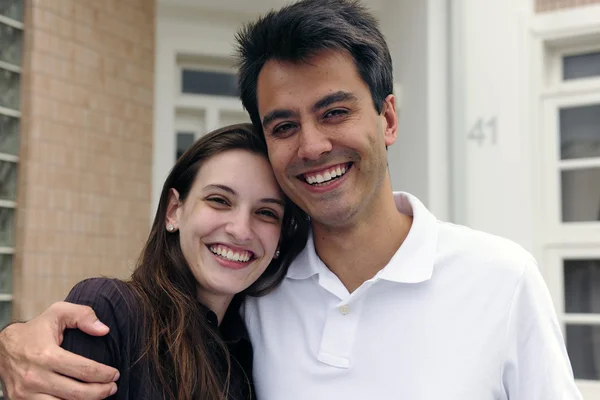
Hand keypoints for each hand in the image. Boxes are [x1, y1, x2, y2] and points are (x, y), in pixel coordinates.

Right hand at [0, 302, 119, 399]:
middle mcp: (35, 376)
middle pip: (77, 393)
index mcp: (46, 354)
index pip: (83, 369)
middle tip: (112, 387)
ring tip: (100, 395)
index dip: (104, 374)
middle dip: (100, 392)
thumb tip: (104, 330)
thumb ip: (83, 315)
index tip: (114, 374)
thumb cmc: (35, 330)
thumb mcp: (58, 313)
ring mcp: (26, 393)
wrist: (1, 347)